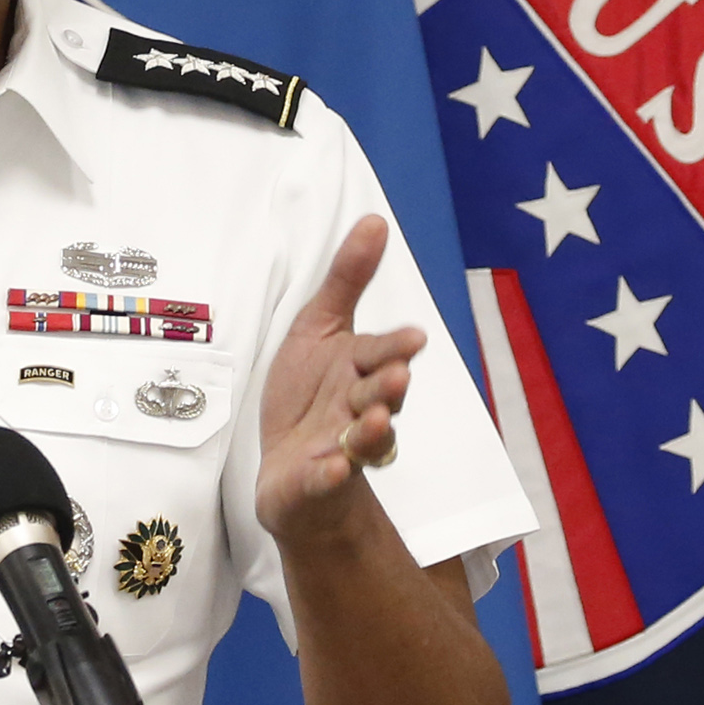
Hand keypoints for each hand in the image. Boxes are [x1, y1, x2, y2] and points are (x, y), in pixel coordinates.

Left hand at [256, 215, 426, 549]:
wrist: (290, 472)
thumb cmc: (309, 398)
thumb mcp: (319, 330)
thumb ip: (346, 281)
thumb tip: (374, 221)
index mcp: (359, 371)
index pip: (381, 354)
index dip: (395, 348)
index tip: (413, 339)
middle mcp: (357, 411)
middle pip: (376, 397)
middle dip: (387, 388)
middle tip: (396, 376)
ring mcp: (340, 449)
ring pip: (361, 441)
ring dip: (369, 432)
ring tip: (370, 421)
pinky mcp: (315, 483)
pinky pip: (324, 482)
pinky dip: (329, 476)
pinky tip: (332, 468)